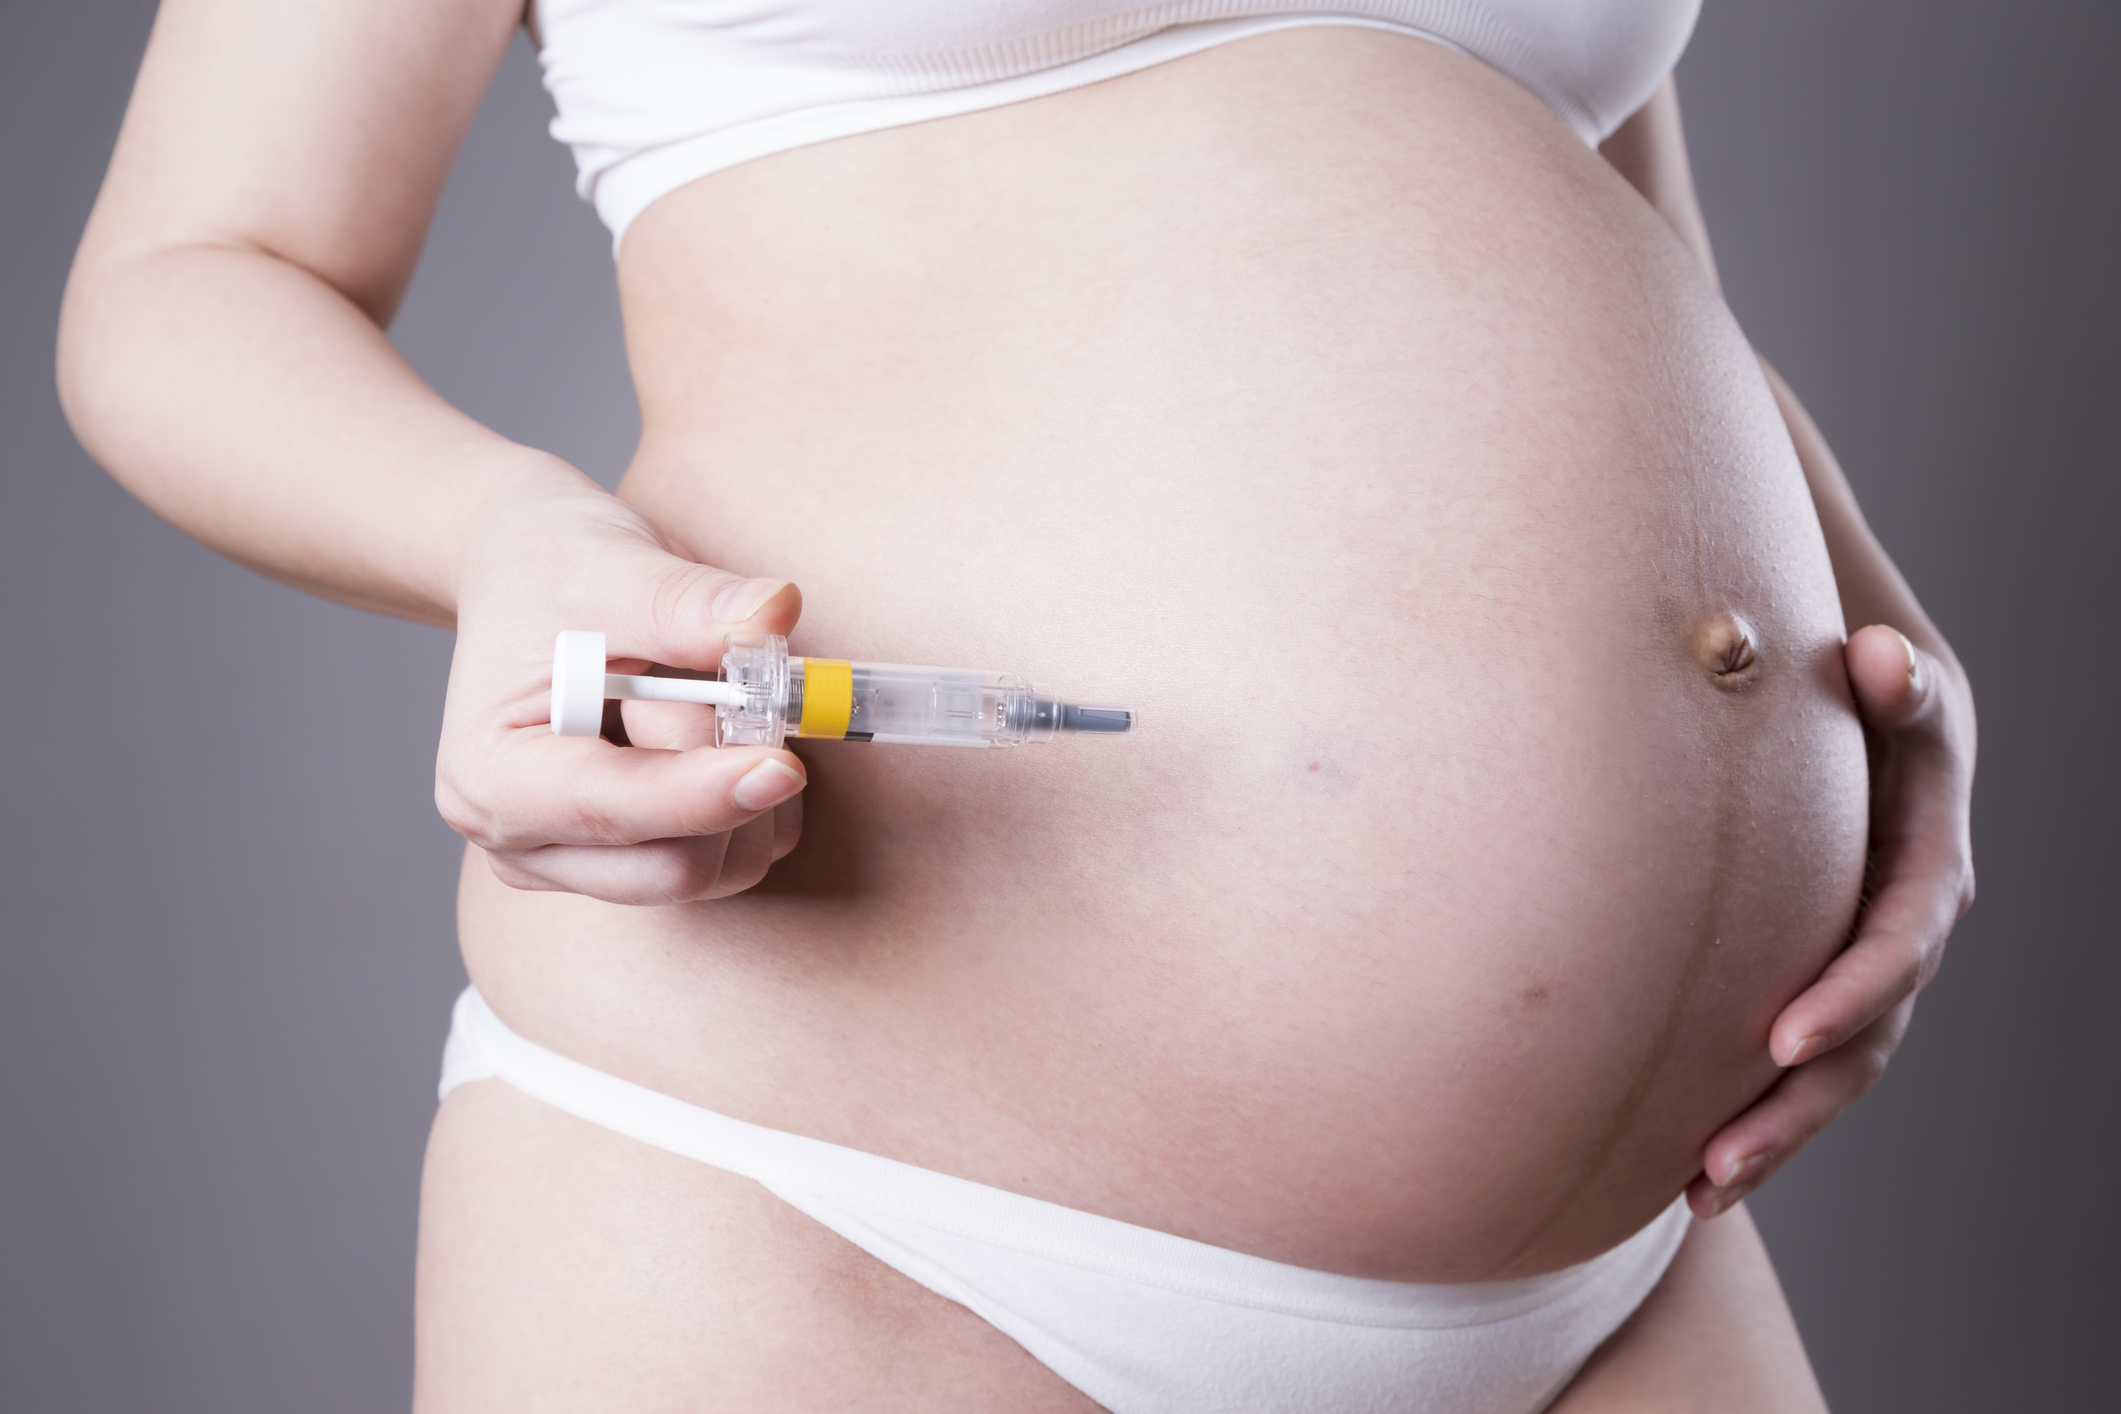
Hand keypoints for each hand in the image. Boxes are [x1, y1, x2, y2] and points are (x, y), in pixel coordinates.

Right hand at [435, 459, 807, 904]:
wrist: (540, 574)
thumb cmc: (555, 569)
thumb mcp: (614, 567)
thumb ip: (690, 603)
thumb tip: (775, 613)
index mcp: (493, 778)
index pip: (616, 813)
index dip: (706, 792)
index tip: (782, 762)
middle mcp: (525, 841)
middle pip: (676, 866)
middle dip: (726, 776)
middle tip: (729, 686)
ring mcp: (579, 863)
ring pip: (719, 870)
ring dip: (747, 787)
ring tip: (702, 697)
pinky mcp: (636, 863)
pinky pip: (739, 859)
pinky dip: (760, 804)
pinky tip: (719, 733)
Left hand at [1689, 624, 1976, 1217]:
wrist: (1862, 722)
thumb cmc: (1865, 696)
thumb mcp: (1889, 685)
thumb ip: (1894, 685)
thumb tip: (1881, 660)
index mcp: (1925, 871)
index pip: (1893, 947)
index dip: (1846, 997)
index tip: (1780, 1038)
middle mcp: (1900, 938)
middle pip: (1861, 1044)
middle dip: (1796, 1107)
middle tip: (1721, 1157)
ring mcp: (1861, 975)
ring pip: (1826, 1077)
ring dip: (1769, 1137)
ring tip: (1696, 1190)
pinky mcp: (1817, 990)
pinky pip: (1790, 1072)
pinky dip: (1746, 1119)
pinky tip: (1678, 1178)